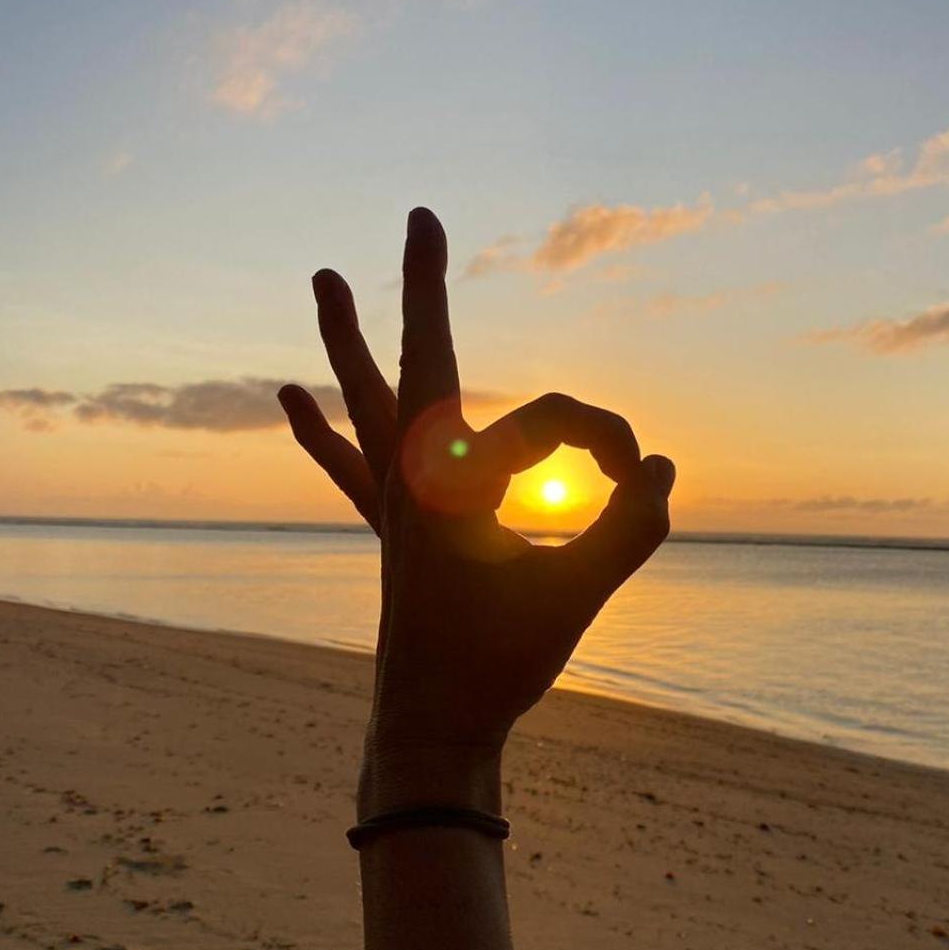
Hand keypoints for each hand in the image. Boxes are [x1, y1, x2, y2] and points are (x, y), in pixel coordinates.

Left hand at [278, 208, 674, 817]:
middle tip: (419, 215)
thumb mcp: (575, 598)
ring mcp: (394, 504)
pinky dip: (321, 429)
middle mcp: (414, 479)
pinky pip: (348, 465)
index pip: (553, 423)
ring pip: (366, 401)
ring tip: (325, 277)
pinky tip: (290, 399)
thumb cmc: (495, 668)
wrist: (428, 735)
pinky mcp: (391, 531)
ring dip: (347, 341)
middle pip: (415, 361)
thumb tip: (658, 468)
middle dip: (421, 289)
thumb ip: (628, 530)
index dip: (606, 442)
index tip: (636, 482)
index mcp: (456, 485)